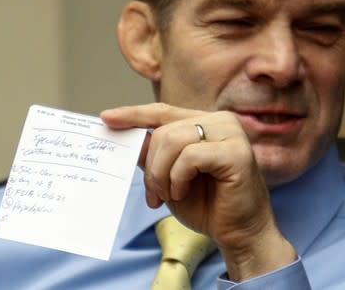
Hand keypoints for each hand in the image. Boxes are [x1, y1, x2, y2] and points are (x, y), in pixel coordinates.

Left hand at [101, 103, 296, 280]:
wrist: (238, 234)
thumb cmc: (207, 206)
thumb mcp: (169, 178)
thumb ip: (153, 156)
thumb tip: (129, 138)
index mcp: (206, 123)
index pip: (163, 111)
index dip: (134, 114)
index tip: (106, 118)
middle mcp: (220, 121)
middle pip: (163, 129)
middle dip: (151, 165)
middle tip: (155, 194)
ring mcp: (231, 133)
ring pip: (173, 139)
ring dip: (162, 173)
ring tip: (169, 195)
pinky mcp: (237, 151)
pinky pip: (190, 156)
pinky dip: (178, 178)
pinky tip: (184, 192)